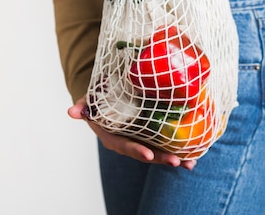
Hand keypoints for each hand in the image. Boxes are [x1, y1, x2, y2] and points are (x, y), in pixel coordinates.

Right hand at [68, 97, 196, 169]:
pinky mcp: (152, 137)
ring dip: (174, 159)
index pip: (124, 146)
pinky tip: (194, 156)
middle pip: (145, 153)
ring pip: (158, 153)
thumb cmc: (100, 101)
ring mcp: (141, 141)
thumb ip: (83, 106)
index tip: (147, 154)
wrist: (109, 100)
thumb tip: (71, 111)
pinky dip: (179, 152)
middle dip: (160, 158)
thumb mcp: (90, 101)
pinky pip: (165, 146)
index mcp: (113, 137)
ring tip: (189, 163)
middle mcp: (128, 142)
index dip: (136, 150)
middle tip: (176, 162)